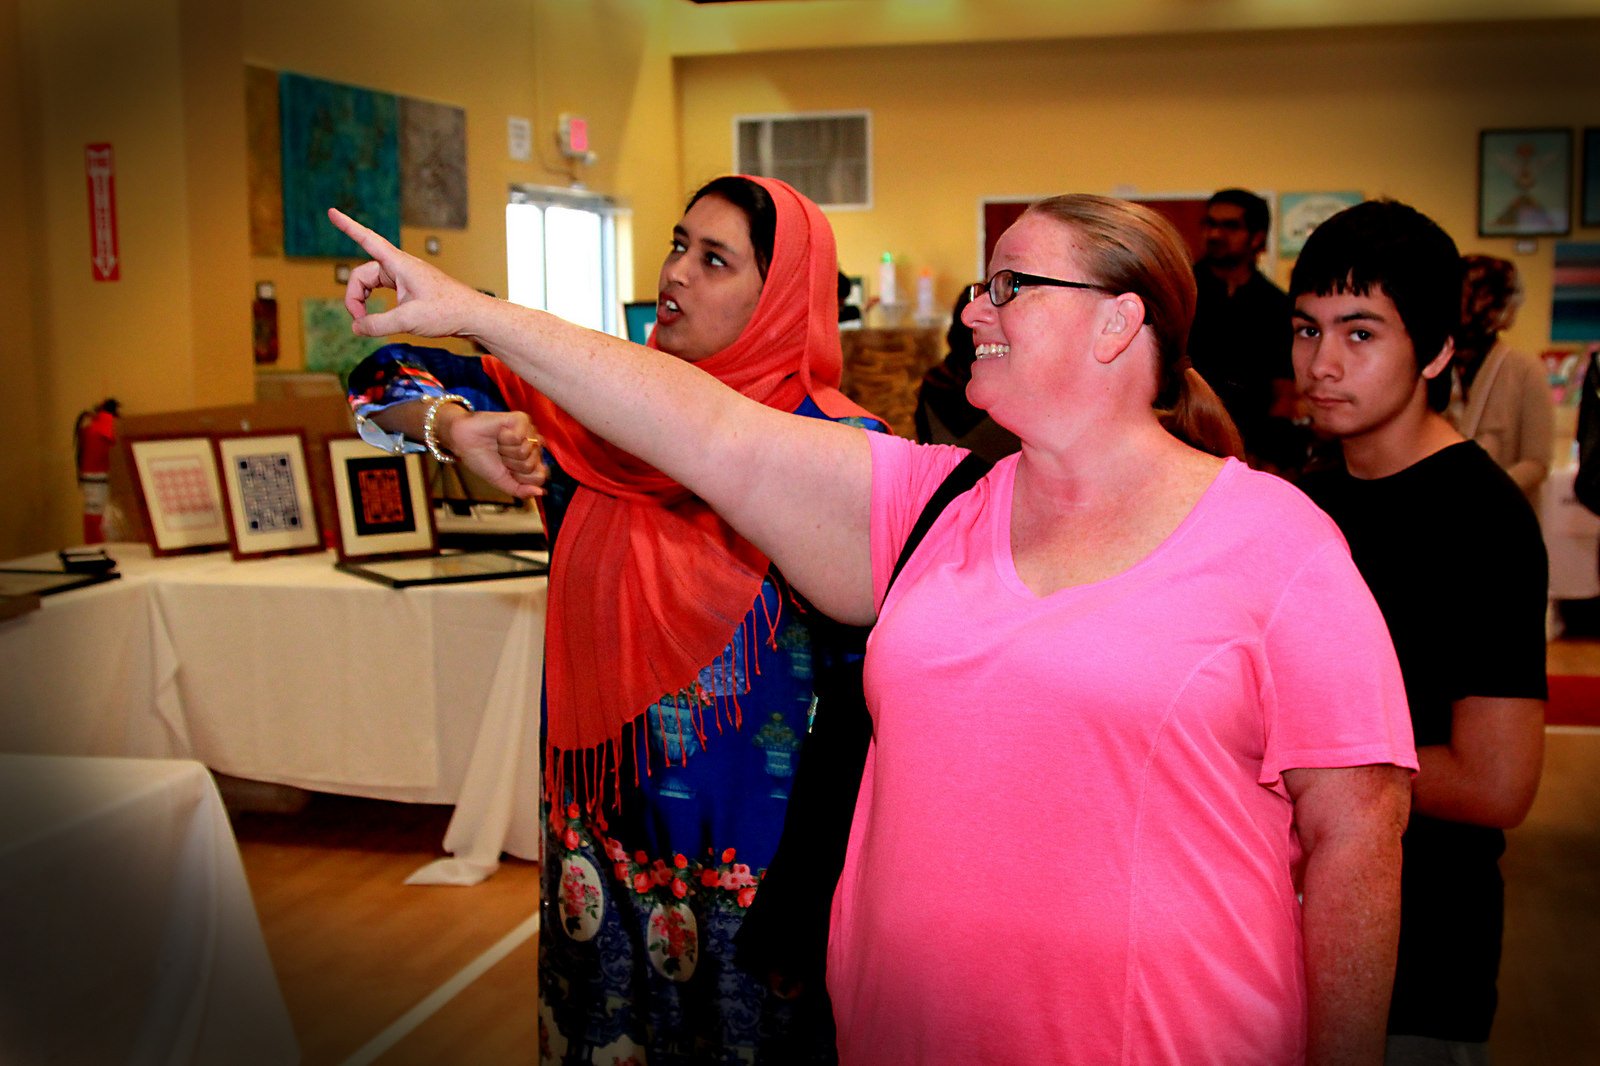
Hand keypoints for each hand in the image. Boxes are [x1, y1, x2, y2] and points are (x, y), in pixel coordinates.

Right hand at [328, 208, 491, 341]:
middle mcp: (401, 266)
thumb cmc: (447, 312)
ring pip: (372, 283)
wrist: (473, 316)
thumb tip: (356, 328)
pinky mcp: (410, 288)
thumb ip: (378, 324)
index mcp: (400, 264)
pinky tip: (378, 318)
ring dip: (364, 301)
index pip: (368, 240)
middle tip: (358, 321)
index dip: (348, 226)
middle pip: (363, 274)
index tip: (331, 211)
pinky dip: (375, 303)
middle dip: (354, 297)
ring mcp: (405, 277)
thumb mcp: (408, 320)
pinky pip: (383, 289)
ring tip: (366, 323)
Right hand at [437, 406, 546, 499]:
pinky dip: (504, 439)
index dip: (520, 477)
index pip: (540, 477)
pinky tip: (499, 434)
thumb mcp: (501, 481)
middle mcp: (534, 446)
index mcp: (532, 460)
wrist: (464, 442)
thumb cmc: (482, 459)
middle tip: (500, 455)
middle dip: (511, 464)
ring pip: (526, 452)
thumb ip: (521, 490)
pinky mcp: (521, 419)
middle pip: (532, 466)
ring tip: (499, 444)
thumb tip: (541, 492)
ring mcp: (529, 432)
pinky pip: (519, 437)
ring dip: (506, 451)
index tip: (507, 469)